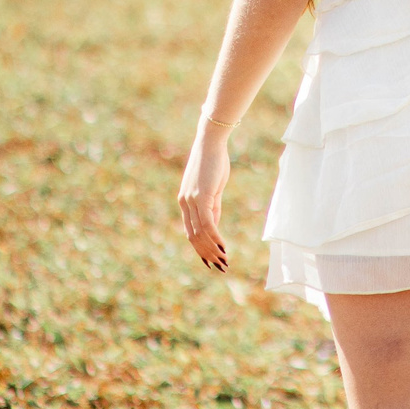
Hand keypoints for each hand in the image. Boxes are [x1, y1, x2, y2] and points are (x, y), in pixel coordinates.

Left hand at [178, 126, 232, 271]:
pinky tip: (224, 246)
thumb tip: (214, 226)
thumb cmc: (214, 162)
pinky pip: (207, 223)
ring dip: (212, 249)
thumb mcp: (213, 188)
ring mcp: (191, 200)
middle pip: (193, 237)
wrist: (211, 142)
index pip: (190, 232)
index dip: (200, 248)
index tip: (211, 260)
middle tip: (220, 266)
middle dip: (207, 254)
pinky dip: (215, 237)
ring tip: (225, 260)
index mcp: (185, 202)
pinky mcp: (201, 196)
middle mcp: (184, 203)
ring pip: (200, 233)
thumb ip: (213, 207)